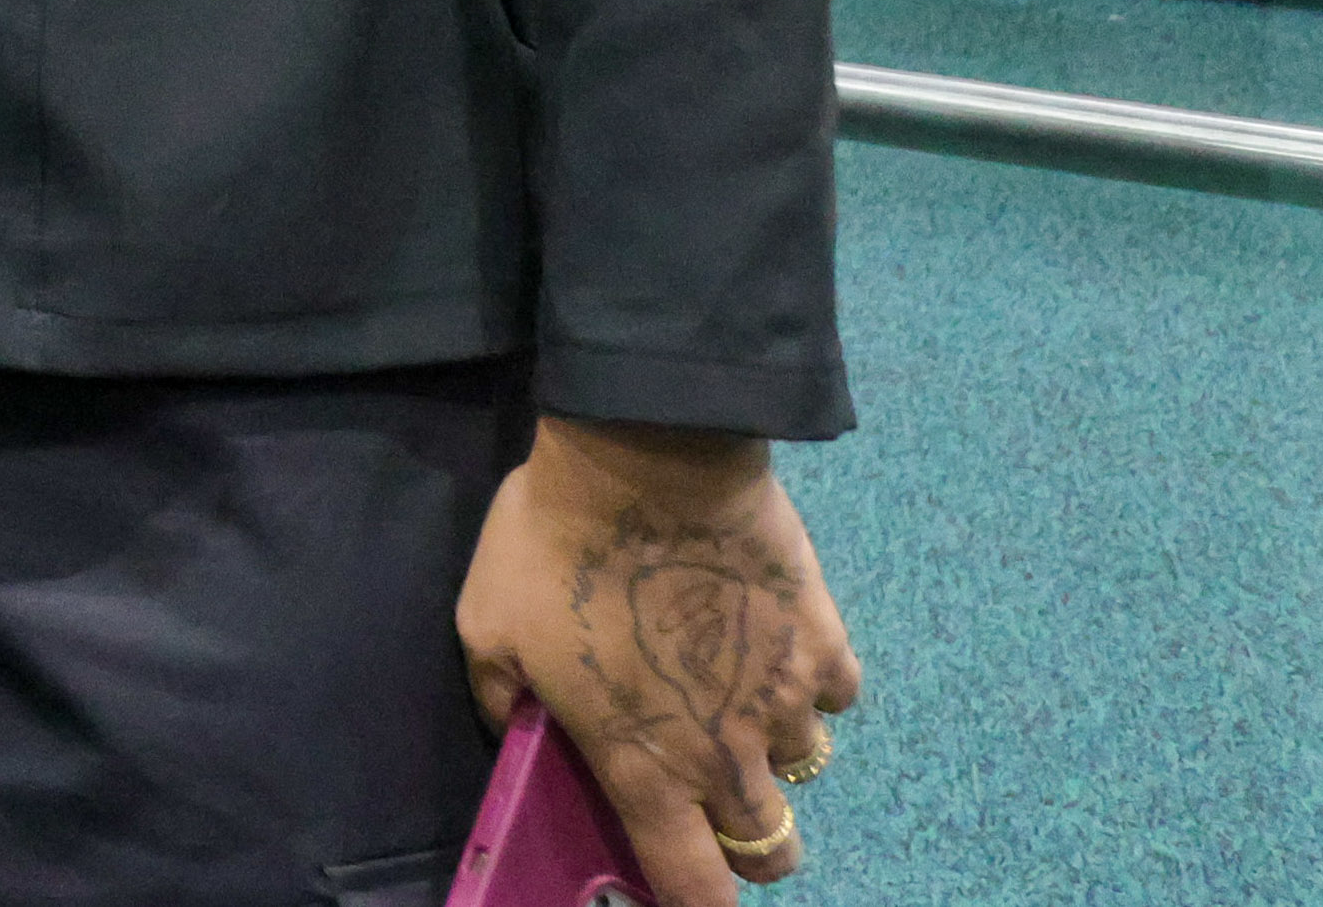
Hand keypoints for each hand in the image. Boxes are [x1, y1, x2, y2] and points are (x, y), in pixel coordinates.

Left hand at [458, 418, 863, 899]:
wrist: (648, 461)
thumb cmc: (556, 548)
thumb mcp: (486, 625)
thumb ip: (500, 693)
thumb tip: (511, 721)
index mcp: (645, 766)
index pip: (694, 885)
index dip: (697, 905)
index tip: (688, 891)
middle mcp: (727, 753)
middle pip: (770, 849)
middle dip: (749, 839)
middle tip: (716, 792)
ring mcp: (786, 699)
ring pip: (804, 765)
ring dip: (773, 744)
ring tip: (734, 691)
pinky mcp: (826, 641)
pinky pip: (835, 692)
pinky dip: (811, 681)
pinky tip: (773, 642)